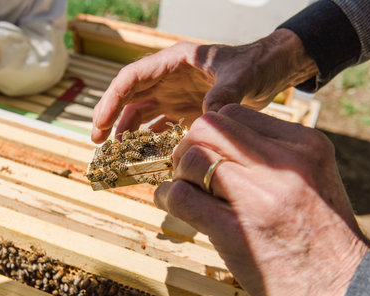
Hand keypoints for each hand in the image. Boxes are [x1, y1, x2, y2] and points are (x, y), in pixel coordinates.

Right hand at [91, 29, 317, 142]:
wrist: (270, 73)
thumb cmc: (255, 65)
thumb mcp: (241, 76)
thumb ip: (224, 94)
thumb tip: (207, 118)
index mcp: (173, 63)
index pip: (131, 79)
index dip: (111, 100)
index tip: (100, 123)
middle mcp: (167, 79)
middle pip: (129, 98)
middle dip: (110, 118)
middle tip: (99, 143)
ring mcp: (174, 96)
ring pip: (141, 115)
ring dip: (128, 133)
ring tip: (120, 156)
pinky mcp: (184, 112)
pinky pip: (160, 128)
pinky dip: (151, 143)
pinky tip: (148, 159)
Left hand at [154, 105, 369, 295]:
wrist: (345, 294)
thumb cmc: (324, 240)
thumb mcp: (311, 181)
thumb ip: (272, 158)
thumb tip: (217, 147)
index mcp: (304, 145)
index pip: (235, 114)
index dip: (211, 133)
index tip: (207, 153)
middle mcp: (284, 163)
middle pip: (209, 127)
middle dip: (188, 145)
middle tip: (187, 169)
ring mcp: (260, 197)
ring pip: (193, 158)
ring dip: (178, 173)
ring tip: (183, 190)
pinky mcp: (237, 232)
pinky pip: (182, 196)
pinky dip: (167, 196)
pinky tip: (171, 204)